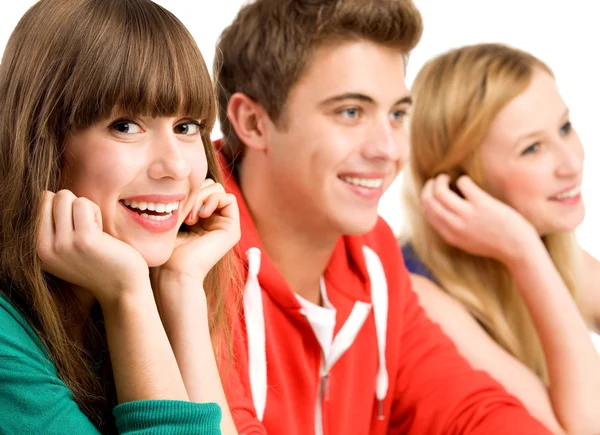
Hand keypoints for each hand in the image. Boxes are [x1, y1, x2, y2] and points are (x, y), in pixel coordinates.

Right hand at [36, 190, 149, 305]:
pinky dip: (96, 212)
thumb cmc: (99, 263)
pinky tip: (103, 233)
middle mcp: (44, 248)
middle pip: (50, 197)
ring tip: (95, 231)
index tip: (76, 229)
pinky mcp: (83, 239)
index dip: (63, 208)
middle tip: (87, 228)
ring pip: (66, 197)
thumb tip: (47, 194)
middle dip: (72, 205)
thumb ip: (53, 229)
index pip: (40, 202)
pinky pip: (84, 204)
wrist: (122, 289)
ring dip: (86, 208)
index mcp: (37, 249)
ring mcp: (62, 244)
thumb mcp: (65, 250)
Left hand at [154, 179, 240, 284]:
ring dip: (202, 197)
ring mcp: (225, 224)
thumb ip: (181, 198)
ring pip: (218, 189)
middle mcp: (215, 220)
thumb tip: (181, 178)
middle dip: (196, 192)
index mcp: (201, 218)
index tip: (175, 206)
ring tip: (191, 217)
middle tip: (184, 212)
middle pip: (210, 185)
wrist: (174, 272)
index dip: (189, 189)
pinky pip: (229, 198)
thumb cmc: (167, 249)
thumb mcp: (172, 217)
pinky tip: (201, 215)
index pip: (200, 187)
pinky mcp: (233, 229)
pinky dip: (214, 200)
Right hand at [421, 174, 538, 264]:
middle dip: (430, 186)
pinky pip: (463, 183)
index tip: (432, 191)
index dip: (426, 198)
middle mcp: (454, 225)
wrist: (517, 249)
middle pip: (429, 200)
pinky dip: (463, 180)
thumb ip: (452, 229)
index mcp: (449, 235)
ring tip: (447, 177)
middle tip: (437, 180)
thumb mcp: (466, 242)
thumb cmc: (494, 244)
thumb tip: (442, 211)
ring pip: (440, 191)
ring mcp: (467, 214)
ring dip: (441, 180)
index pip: (427, 212)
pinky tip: (468, 183)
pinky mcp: (482, 204)